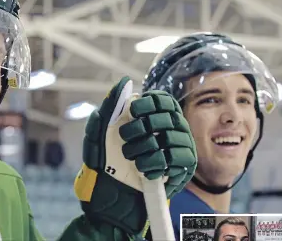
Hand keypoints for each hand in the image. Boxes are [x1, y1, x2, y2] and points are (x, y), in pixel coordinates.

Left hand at [73, 76, 196, 234]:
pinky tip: (143, 170)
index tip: (133, 110)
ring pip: (172, 137)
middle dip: (143, 126)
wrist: (110, 200)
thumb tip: (124, 82)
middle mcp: (170, 131)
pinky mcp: (183, 170)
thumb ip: (109, 107)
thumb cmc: (104, 165)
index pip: (163, 100)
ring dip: (146, 147)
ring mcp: (179, 150)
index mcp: (152, 120)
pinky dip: (156, 163)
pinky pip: (178, 159)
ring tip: (131, 158)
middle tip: (126, 138)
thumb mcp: (99, 135)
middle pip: (168, 116)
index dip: (149, 102)